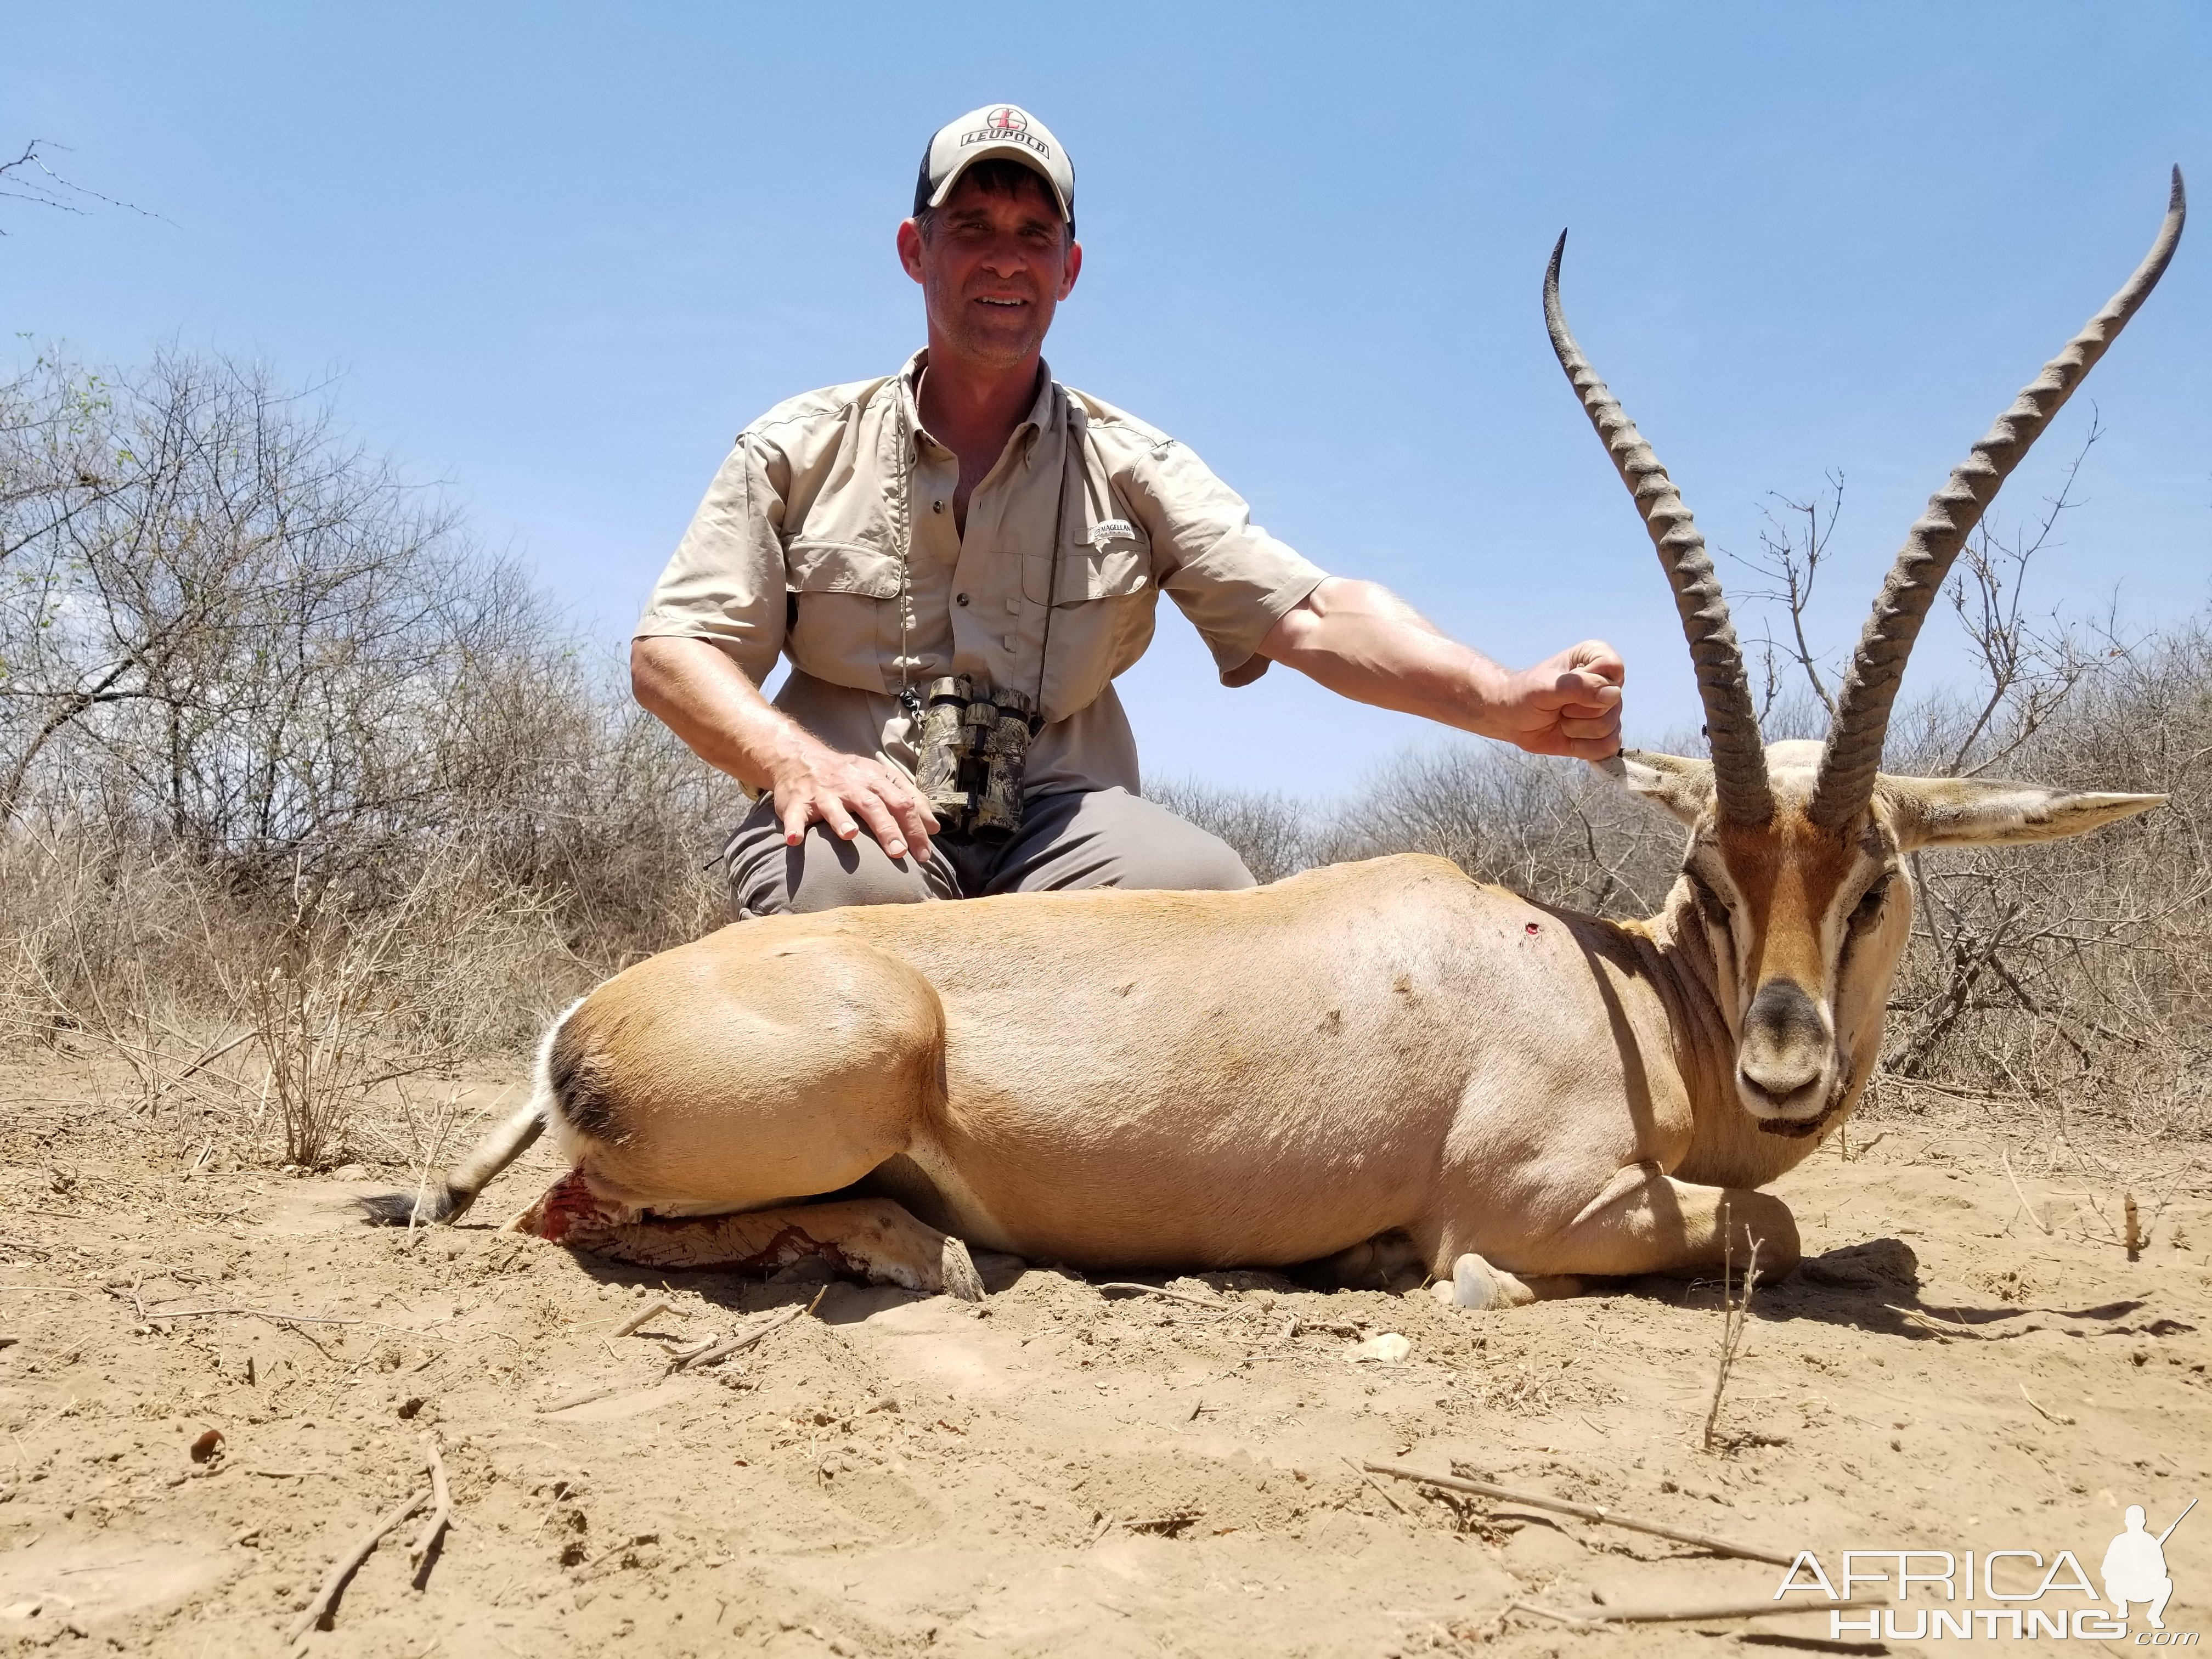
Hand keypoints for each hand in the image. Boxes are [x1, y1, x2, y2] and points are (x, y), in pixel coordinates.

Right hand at [768, 741, 939, 860]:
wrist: (801, 758)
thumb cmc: (847, 776)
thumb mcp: (881, 779)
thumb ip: (909, 800)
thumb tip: (934, 827)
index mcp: (874, 780)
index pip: (901, 803)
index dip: (915, 827)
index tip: (925, 853)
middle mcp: (850, 785)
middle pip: (873, 805)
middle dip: (887, 829)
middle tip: (899, 852)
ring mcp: (823, 794)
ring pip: (834, 806)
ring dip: (841, 820)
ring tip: (850, 835)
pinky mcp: (796, 802)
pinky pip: (793, 815)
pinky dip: (793, 827)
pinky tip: (795, 840)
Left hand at [1490, 640, 1623, 759]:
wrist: (1511, 718)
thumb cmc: (1526, 694)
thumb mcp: (1545, 686)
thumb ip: (1578, 687)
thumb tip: (1613, 694)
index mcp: (1595, 657)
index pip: (1613, 667)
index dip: (1591, 683)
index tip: (1566, 684)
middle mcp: (1607, 682)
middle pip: (1611, 704)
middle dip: (1577, 711)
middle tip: (1557, 705)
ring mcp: (1608, 710)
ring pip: (1609, 728)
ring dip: (1576, 730)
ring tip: (1560, 719)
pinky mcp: (1603, 734)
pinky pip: (1608, 747)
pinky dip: (1583, 747)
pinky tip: (1567, 737)